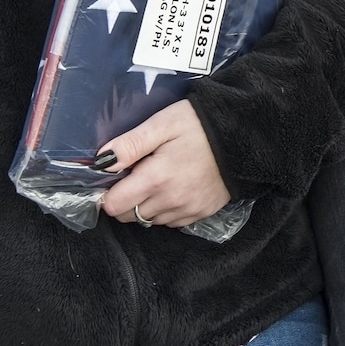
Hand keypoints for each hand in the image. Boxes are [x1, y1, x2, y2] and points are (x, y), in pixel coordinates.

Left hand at [99, 100, 230, 229]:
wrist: (243, 135)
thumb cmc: (199, 124)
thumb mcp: (162, 124)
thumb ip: (130, 144)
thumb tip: (101, 163)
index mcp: (156, 179)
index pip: (114, 205)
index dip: (108, 192)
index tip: (115, 177)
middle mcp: (170, 201)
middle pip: (128, 216)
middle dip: (124, 200)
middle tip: (135, 176)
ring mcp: (188, 210)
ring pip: (149, 220)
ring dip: (145, 206)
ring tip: (157, 180)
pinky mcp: (202, 213)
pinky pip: (171, 222)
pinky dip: (166, 210)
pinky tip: (174, 188)